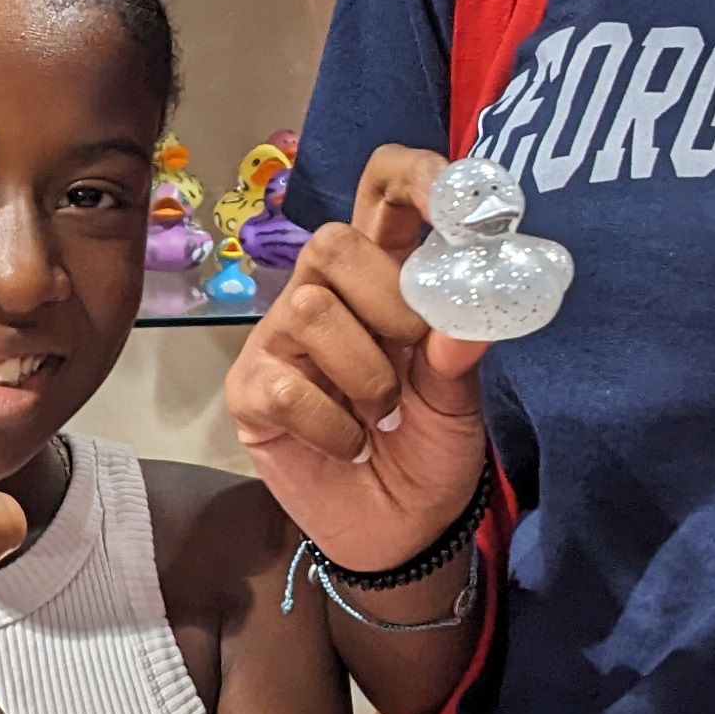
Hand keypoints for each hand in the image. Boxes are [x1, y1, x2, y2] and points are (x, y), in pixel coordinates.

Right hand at [224, 145, 492, 571]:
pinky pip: (285, 384)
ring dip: (365, 372)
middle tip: (414, 352)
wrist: (399, 535)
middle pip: (332, 239)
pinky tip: (349, 444)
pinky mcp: (251, 391)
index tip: (456, 202)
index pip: (381, 192)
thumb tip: (464, 317)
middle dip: (386, 297)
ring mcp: (281, 341)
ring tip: (382, 417)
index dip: (413, 178)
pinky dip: (332, 423)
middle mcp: (326, 296)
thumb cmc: (428, 453)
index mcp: (385, 278)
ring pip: (308, 308)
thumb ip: (457, 357)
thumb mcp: (459, 406)